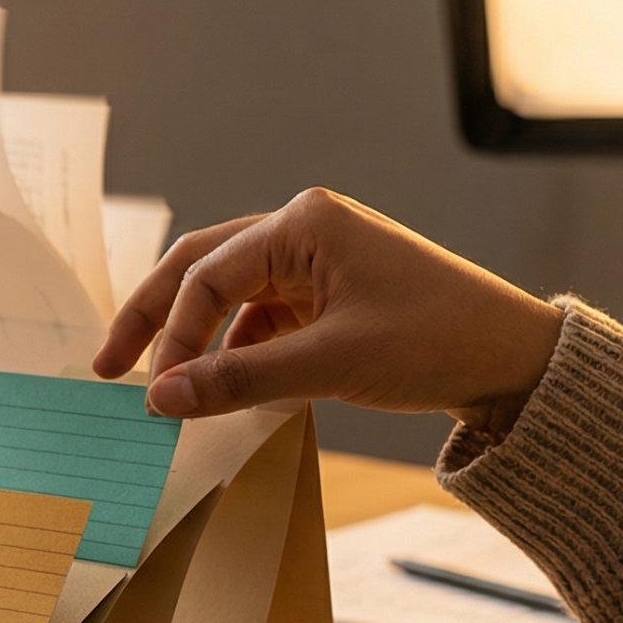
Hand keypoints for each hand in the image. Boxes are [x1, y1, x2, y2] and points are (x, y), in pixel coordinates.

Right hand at [96, 188, 565, 435]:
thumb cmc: (437, 342)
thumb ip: (238, 379)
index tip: (152, 391)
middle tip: (106, 364)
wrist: (516, 358)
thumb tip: (160, 398)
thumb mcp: (330, 364)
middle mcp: (304, 229)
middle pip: (201, 267)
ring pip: (229, 293)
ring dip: (197, 339)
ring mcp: (316, 258)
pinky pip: (262, 316)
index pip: (207, 275)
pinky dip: (238, 350)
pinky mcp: (329, 291)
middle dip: (154, 318)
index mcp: (303, 223)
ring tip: (168, 387)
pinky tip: (227, 386)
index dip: (171, 335)